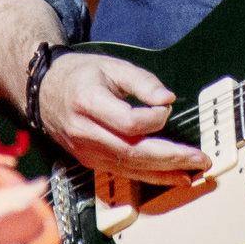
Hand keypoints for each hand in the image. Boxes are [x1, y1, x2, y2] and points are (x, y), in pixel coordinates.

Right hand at [39, 53, 210, 179]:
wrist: (44, 92)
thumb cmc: (79, 76)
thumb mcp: (111, 66)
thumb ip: (142, 81)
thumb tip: (168, 98)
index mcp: (87, 102)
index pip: (127, 122)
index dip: (153, 118)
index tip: (166, 106)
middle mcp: (84, 131)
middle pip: (132, 151)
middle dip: (170, 157)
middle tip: (200, 158)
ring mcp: (86, 150)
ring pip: (129, 167)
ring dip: (165, 172)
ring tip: (194, 172)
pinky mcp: (90, 160)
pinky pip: (123, 172)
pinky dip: (150, 176)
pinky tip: (173, 177)